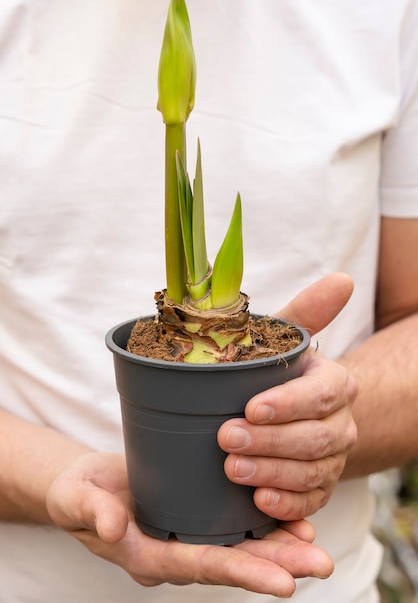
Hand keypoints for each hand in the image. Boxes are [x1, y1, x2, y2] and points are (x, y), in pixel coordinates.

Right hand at [46, 451, 332, 596]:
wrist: (85, 486)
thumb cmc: (78, 494)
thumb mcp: (75, 498)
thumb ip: (92, 512)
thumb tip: (114, 527)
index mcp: (148, 555)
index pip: (200, 566)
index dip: (242, 573)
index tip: (285, 582)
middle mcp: (176, 551)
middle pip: (231, 562)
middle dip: (277, 565)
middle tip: (321, 564)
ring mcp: (188, 534)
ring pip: (240, 546)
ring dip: (280, 547)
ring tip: (316, 546)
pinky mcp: (195, 515)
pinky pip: (234, 526)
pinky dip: (266, 524)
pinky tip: (294, 520)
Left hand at [218, 273, 357, 520]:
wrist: (293, 410)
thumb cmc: (280, 371)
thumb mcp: (286, 339)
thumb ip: (308, 311)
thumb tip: (343, 279)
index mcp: (335, 384)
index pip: (320, 395)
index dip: (288, 404)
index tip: (252, 407)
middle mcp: (341, 424)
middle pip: (314, 438)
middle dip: (270, 441)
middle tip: (226, 438)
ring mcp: (333, 459)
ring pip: (312, 472)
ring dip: (272, 472)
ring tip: (233, 469)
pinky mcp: (320, 487)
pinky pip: (311, 502)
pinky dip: (287, 504)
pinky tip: (259, 501)